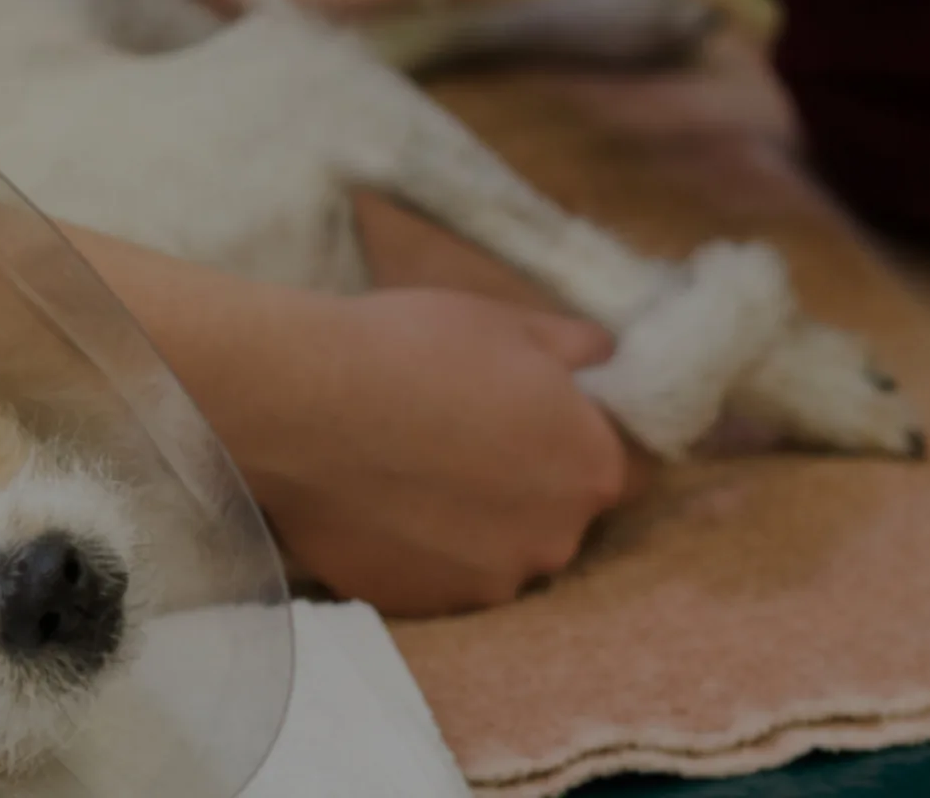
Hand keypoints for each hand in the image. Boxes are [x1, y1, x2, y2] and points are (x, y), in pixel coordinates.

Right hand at [247, 288, 629, 617]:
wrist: (303, 403)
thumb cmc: (415, 349)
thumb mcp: (509, 324)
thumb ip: (576, 348)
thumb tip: (604, 355)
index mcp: (591, 470)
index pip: (626, 470)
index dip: (585, 443)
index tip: (544, 424)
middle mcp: (553, 541)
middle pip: (559, 518)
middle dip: (528, 487)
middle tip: (468, 441)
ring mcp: (486, 583)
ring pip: (497, 554)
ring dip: (473, 526)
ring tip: (416, 476)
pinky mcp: (421, 605)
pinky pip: (437, 578)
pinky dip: (421, 550)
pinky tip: (384, 507)